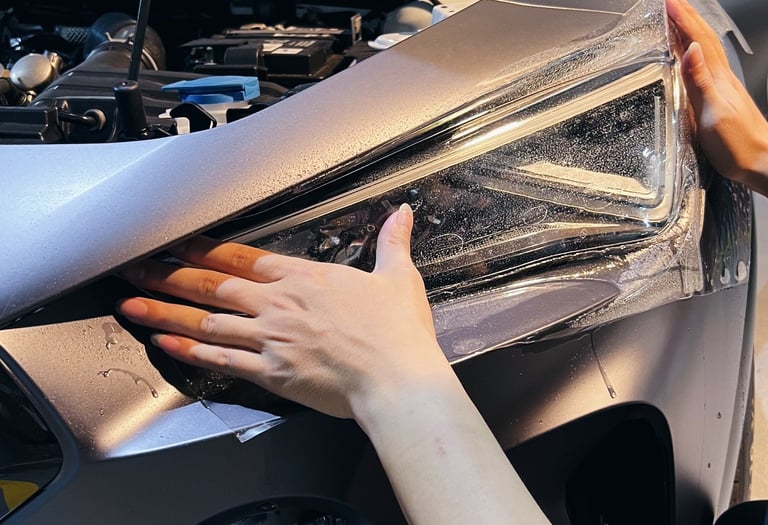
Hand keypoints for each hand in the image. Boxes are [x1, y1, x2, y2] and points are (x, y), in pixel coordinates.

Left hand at [118, 203, 451, 419]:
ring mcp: (271, 338)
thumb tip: (402, 214)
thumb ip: (391, 243)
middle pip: (212, 284)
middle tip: (134, 267)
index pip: (242, 258)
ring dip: (166, 311)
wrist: (397, 378)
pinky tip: (164, 343)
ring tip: (131, 305)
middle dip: (169, 274)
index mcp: (305, 278)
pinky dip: (190, 351)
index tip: (176, 243)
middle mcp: (279, 304)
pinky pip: (221, 360)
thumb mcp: (398, 278)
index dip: (204, 250)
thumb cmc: (397, 332)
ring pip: (207, 321)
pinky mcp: (271, 373)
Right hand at [666, 0, 767, 195]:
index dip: (683, 20)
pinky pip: (705, 67)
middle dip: (686, 19)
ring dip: (690, 32)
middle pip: (703, 40)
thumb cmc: (738, 145)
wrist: (761, 162)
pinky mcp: (721, 99)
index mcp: (717, 79)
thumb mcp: (714, 113)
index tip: (668, 3)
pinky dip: (694, 54)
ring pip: (705, 51)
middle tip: (670, 4)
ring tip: (676, 21)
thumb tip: (688, 49)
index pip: (698, 41)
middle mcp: (721, 79)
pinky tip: (689, 57)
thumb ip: (700, 81)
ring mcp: (723, 88)